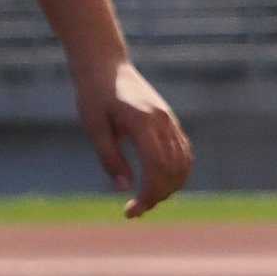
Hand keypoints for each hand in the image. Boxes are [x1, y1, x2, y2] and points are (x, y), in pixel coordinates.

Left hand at [75, 54, 190, 218]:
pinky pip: (183, 152)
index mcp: (143, 121)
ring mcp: (169, 120)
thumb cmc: (93, 94)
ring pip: (182, 163)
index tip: (132, 210)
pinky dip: (176, 173)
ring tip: (146, 200)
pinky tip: (159, 185)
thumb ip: (110, 158)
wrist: (104, 65)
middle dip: (157, 195)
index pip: (156, 166)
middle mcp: (163, 121)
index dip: (149, 193)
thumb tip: (125, 189)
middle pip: (172, 169)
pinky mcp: (170, 121)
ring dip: (170, 187)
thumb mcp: (94, 127)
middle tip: (135, 210)